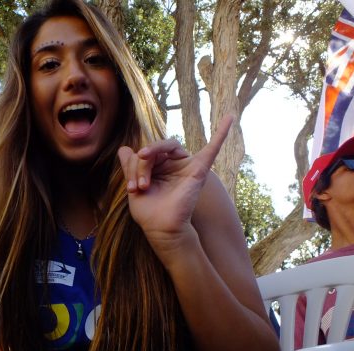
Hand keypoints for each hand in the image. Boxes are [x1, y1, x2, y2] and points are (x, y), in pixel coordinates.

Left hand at [116, 115, 232, 250]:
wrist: (162, 230)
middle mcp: (173, 164)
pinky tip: (229, 118)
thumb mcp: (134, 187)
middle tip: (138, 186)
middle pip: (155, 148)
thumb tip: (124, 148)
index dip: (134, 166)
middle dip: (141, 165)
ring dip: (150, 159)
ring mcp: (186, 166)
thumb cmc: (150, 213)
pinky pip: (212, 148)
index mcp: (159, 167)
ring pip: (168, 146)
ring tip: (145, 183)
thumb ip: (130, 167)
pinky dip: (221, 133)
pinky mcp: (199, 170)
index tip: (130, 188)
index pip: (145, 153)